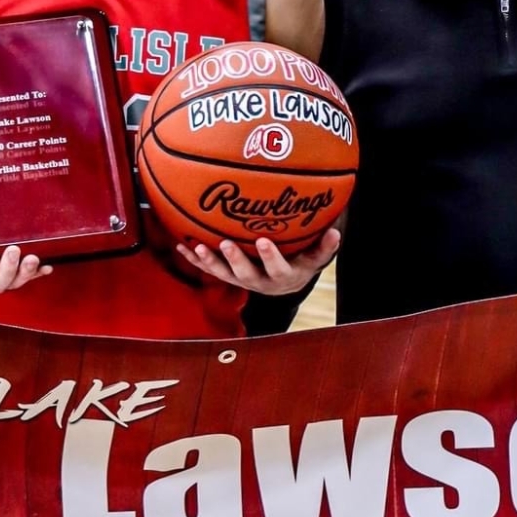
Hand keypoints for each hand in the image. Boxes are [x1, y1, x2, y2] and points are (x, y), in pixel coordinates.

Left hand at [175, 229, 340, 294]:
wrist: (283, 283)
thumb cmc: (300, 261)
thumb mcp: (314, 257)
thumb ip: (324, 246)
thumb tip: (336, 232)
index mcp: (282, 276)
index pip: (277, 268)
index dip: (270, 257)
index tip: (264, 241)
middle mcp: (259, 282)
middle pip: (245, 274)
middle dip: (235, 259)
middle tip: (225, 243)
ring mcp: (240, 280)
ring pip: (223, 274)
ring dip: (208, 262)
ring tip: (196, 248)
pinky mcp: (226, 276)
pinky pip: (208, 269)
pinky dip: (194, 259)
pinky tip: (180, 246)